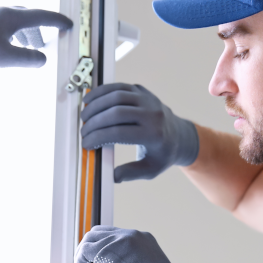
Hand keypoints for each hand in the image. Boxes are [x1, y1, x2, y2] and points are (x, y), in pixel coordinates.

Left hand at [0, 7, 71, 69]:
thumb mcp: (5, 58)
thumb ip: (28, 59)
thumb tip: (41, 59)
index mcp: (11, 16)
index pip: (42, 16)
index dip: (57, 22)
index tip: (67, 25)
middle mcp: (1, 11)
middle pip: (28, 17)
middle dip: (40, 29)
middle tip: (47, 41)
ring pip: (14, 20)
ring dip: (25, 32)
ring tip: (28, 47)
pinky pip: (3, 24)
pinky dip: (13, 33)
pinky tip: (6, 46)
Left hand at [74, 225, 199, 262]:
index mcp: (142, 239)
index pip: (113, 236)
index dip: (100, 251)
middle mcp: (131, 235)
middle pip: (99, 233)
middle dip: (88, 251)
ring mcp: (120, 239)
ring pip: (89, 239)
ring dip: (82, 258)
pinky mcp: (109, 250)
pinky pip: (85, 252)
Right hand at [80, 83, 198, 181]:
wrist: (179, 135)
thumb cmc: (162, 154)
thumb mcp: (150, 170)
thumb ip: (131, 173)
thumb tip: (112, 176)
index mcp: (154, 134)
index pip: (119, 133)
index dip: (98, 138)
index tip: (86, 144)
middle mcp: (152, 114)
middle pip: (116, 113)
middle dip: (94, 122)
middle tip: (83, 131)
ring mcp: (148, 99)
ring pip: (116, 96)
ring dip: (96, 105)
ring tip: (84, 116)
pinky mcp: (142, 91)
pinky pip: (119, 86)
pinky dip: (102, 91)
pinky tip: (90, 99)